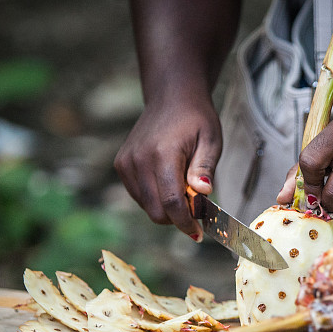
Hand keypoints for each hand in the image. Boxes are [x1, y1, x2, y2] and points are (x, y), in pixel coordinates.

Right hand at [114, 95, 221, 240]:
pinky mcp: (121, 165)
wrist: (171, 98)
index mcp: (163, 154)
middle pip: (156, 211)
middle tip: (195, 206)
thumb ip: (205, 167)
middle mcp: (139, 160)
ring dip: (167, 208)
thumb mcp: (211, 140)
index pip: (172, 202)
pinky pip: (139, 196)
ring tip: (183, 187)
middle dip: (177, 217)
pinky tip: (168, 181)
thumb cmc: (196, 120)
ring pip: (147, 207)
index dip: (185, 222)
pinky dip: (155, 198)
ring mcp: (127, 163)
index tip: (197, 233)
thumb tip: (203, 192)